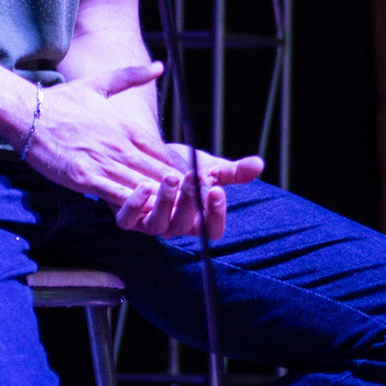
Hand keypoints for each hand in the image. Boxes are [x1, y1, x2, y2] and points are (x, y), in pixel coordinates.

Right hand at [28, 62, 261, 238]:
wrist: (26, 113)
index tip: (203, 186)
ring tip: (187, 216)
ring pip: (144, 185)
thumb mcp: (100, 84)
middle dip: (185, 192)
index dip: (188, 173)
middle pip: (162, 173)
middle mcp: (121, 145)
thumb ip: (132, 75)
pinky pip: (116, 195)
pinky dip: (135, 206)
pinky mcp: (85, 177)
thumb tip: (160, 65)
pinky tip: (148, 216)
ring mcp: (104, 161)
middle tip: (205, 207)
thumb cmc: (61, 102)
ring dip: (166, 202)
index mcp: (128, 127)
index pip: (167, 154)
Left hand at [115, 140, 263, 240]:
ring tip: (171, 177)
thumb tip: (258, 164)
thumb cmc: (184, 166)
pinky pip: (128, 220)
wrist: (151, 155)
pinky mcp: (127, 217)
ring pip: (158, 225)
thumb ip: (234, 171)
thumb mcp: (210, 168)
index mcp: (197, 221)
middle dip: (190, 201)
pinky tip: (143, 184)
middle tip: (194, 177)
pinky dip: (135, 204)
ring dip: (165, 202)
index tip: (217, 190)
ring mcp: (149, 225)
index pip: (211, 229)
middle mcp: (174, 227)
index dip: (216, 214)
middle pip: (184, 225)